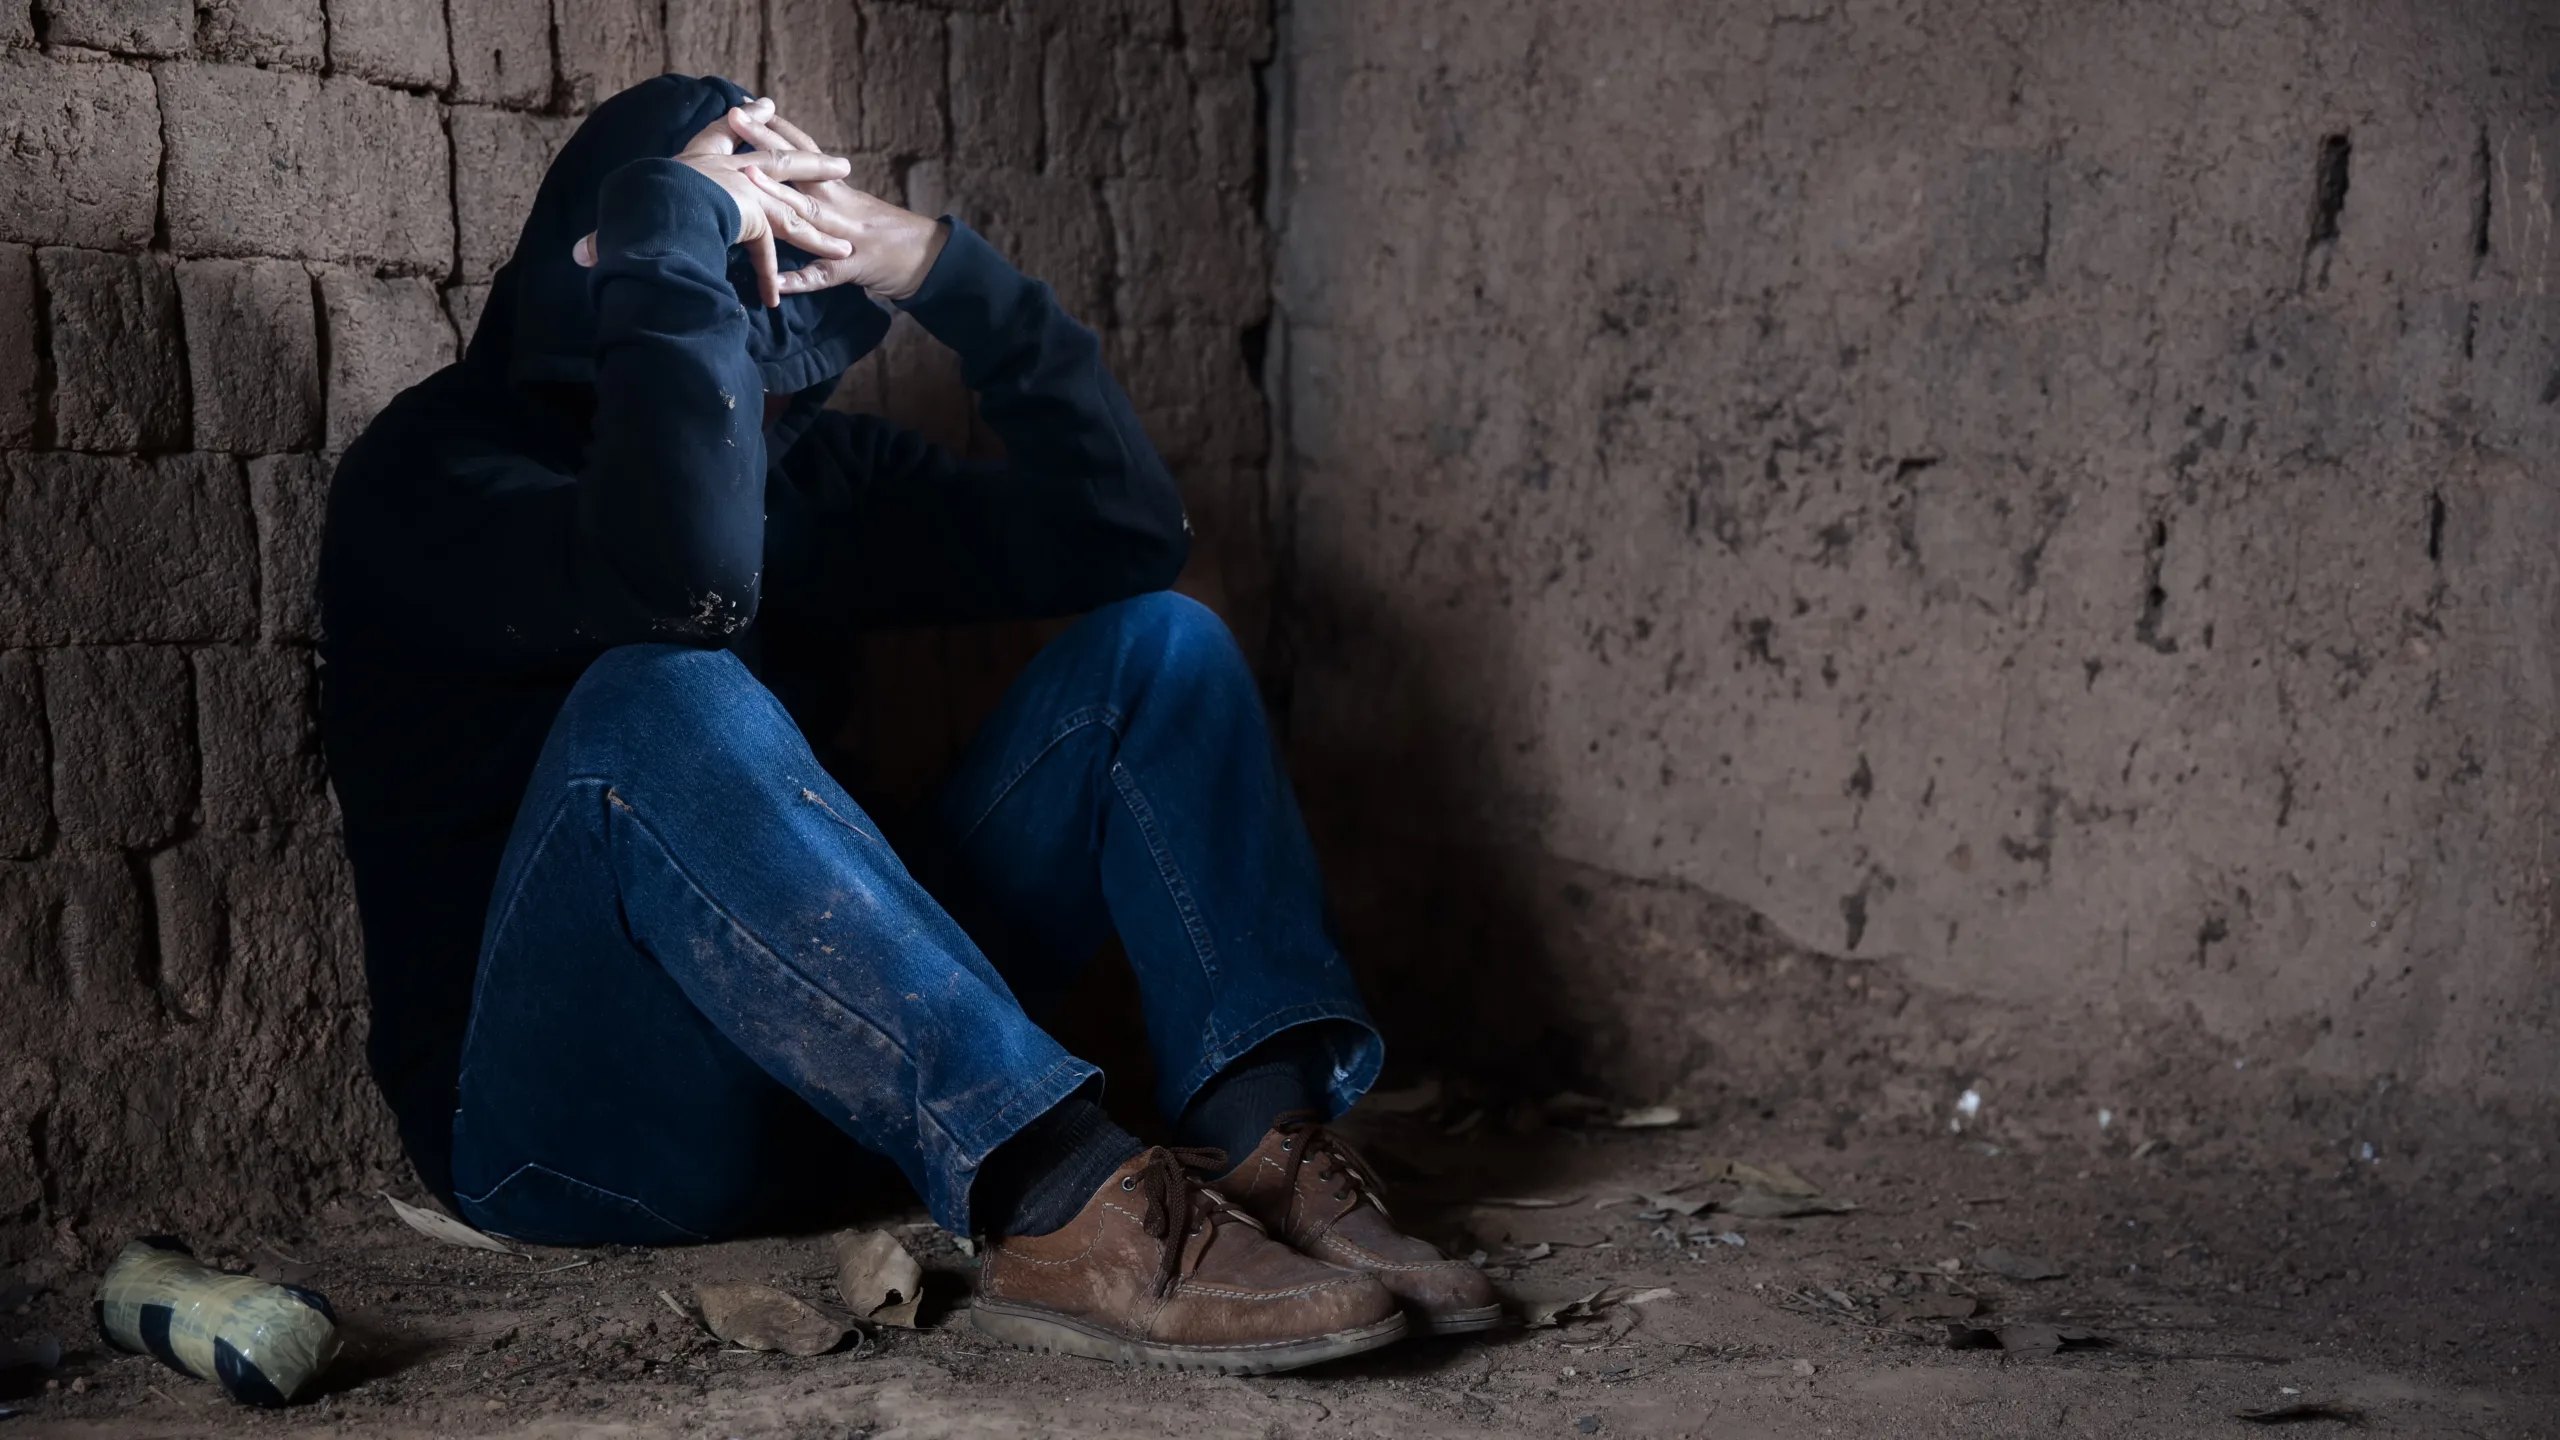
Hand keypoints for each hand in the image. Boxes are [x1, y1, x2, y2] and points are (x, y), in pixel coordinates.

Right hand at [571, 110, 857, 307]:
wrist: (652, 204)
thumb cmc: (634, 203)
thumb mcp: (621, 216)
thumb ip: (608, 239)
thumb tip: (580, 256)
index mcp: (698, 159)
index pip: (721, 133)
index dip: (744, 120)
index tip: (762, 105)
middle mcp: (729, 169)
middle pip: (779, 159)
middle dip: (809, 161)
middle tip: (838, 162)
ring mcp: (748, 190)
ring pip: (794, 207)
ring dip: (821, 228)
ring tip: (846, 243)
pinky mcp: (758, 217)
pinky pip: (774, 253)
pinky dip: (775, 279)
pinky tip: (781, 302)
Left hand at [722, 98, 949, 301]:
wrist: (933, 259)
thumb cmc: (892, 234)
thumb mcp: (856, 208)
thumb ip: (825, 196)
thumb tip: (792, 183)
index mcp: (839, 190)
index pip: (805, 150)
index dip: (776, 127)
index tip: (746, 103)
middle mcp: (841, 205)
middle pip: (798, 169)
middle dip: (765, 143)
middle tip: (733, 115)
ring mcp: (847, 235)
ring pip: (807, 213)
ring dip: (776, 195)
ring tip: (745, 178)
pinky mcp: (856, 268)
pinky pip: (824, 274)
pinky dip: (800, 280)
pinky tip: (776, 283)